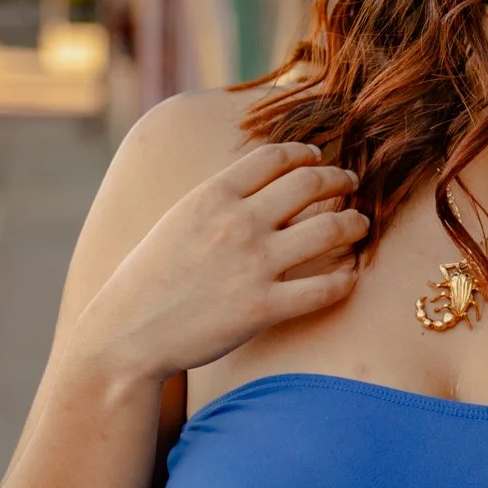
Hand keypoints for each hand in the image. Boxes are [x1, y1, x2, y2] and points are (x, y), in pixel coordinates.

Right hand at [73, 141, 368, 383]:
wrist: (126, 332)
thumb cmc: (149, 279)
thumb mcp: (178, 220)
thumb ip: (219, 201)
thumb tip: (259, 186)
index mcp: (213, 195)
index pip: (275, 157)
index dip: (306, 154)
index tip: (319, 160)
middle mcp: (238, 222)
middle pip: (311, 184)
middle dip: (340, 180)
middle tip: (351, 186)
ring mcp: (254, 264)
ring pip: (330, 230)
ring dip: (354, 224)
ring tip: (361, 225)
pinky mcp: (264, 307)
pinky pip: (325, 287)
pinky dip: (346, 278)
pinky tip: (349, 276)